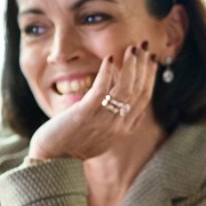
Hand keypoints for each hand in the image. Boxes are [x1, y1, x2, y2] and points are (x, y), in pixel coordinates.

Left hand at [27, 41, 159, 160]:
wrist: (52, 159)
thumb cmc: (74, 146)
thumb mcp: (106, 139)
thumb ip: (122, 126)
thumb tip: (139, 115)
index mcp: (124, 128)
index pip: (144, 98)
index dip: (150, 76)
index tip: (152, 59)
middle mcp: (118, 124)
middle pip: (138, 90)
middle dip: (144, 65)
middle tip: (145, 46)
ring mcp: (102, 120)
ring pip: (124, 88)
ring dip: (130, 65)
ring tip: (132, 48)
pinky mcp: (85, 115)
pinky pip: (101, 90)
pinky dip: (107, 72)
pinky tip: (110, 57)